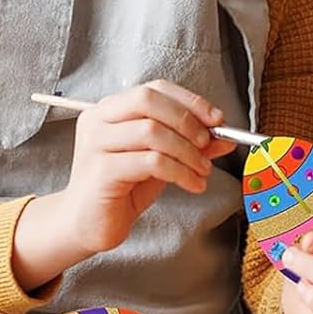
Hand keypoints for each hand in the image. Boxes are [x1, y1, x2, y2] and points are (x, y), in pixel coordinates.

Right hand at [12, 81, 234, 290]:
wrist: (88, 224)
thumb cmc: (122, 187)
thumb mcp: (162, 159)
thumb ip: (189, 144)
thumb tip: (224, 137)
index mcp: (111, 108)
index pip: (155, 88)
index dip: (189, 101)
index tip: (217, 119)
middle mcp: (98, 119)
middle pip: (148, 100)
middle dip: (186, 120)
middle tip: (207, 144)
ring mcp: (96, 143)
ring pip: (152, 131)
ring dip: (187, 151)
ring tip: (202, 170)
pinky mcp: (101, 170)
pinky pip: (150, 161)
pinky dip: (180, 171)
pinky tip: (192, 184)